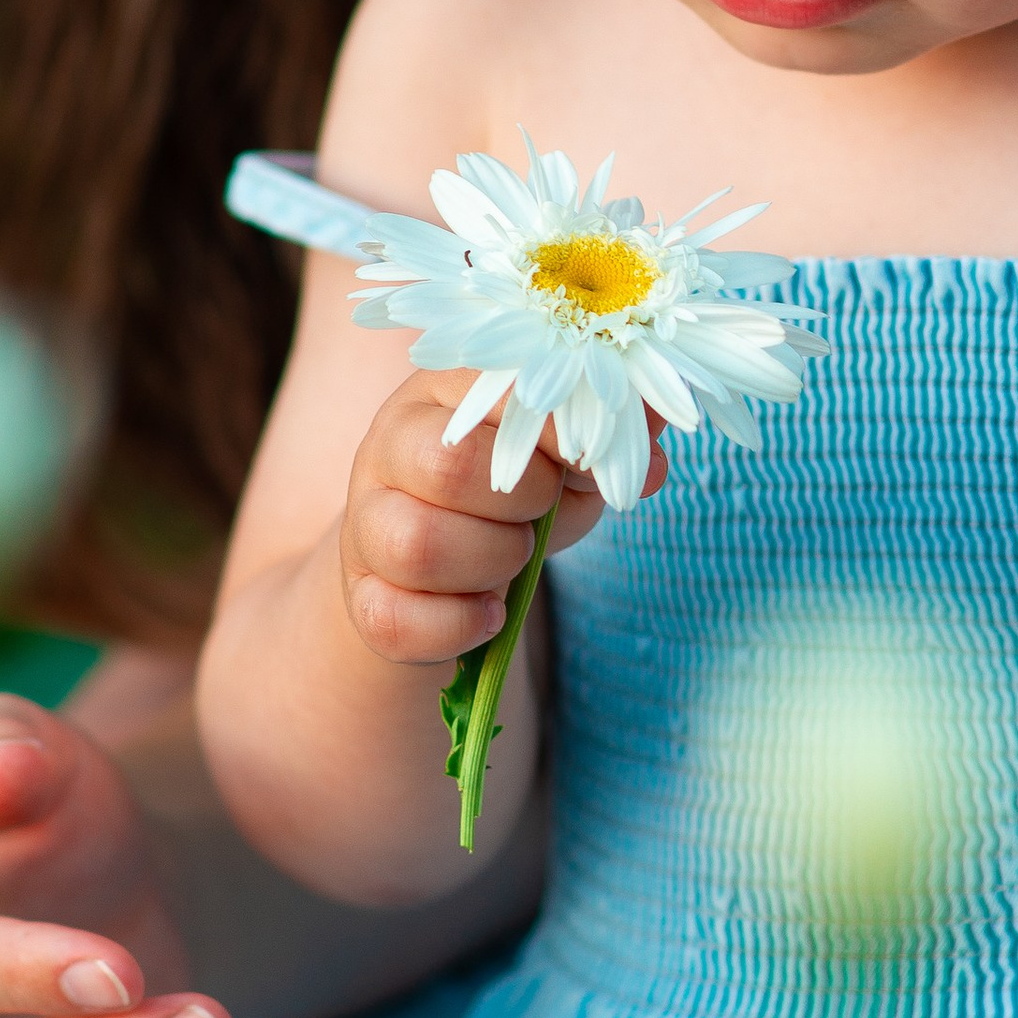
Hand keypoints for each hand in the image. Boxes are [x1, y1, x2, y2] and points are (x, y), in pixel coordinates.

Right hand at [338, 365, 629, 670]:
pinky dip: (458, 626)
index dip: (558, 432)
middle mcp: (392, 445)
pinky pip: (393, 618)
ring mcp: (366, 521)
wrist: (440, 567)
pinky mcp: (360, 594)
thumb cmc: (514, 496)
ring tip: (515, 558)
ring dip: (491, 562)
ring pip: (414, 544)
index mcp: (449, 393)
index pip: (498, 391)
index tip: (585, 460)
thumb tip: (657, 412)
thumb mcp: (569, 460)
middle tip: (540, 512)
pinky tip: (489, 613)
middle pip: (444, 467)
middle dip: (520, 501)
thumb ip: (613, 434)